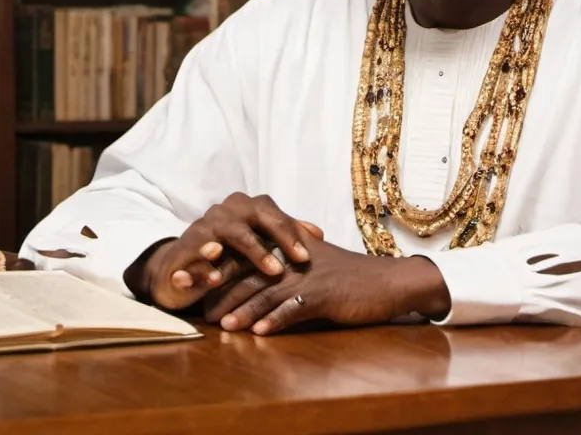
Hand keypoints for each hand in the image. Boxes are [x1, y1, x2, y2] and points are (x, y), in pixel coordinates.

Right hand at [123, 193, 321, 310]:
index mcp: (245, 207)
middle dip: (278, 237)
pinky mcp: (185, 247)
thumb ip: (285, 235)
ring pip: (231, 232)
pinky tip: (217, 278)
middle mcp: (226, 211)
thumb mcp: (258, 244)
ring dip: (252, 251)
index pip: (274, 213)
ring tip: (271, 269)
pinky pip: (198, 254)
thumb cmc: (228, 253)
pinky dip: (207, 265)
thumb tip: (319, 233)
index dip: (292, 232)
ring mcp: (205, 226)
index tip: (308, 256)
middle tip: (295, 261)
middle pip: (257, 215)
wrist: (182, 264)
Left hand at [201, 235, 449, 335]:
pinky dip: (275, 321)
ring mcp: (309, 276)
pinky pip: (295, 309)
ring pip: (268, 291)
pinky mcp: (324, 295)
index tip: (195, 277)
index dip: (220, 265)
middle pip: (250, 270)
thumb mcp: (312, 263)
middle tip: (196, 301)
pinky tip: (259, 333)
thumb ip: (282, 264)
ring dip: (242, 308)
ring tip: (221, 324)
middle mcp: (295, 258)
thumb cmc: (347, 277)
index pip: (246, 253)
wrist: (385, 283)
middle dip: (221, 286)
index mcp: (288, 247)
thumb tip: (252, 275)